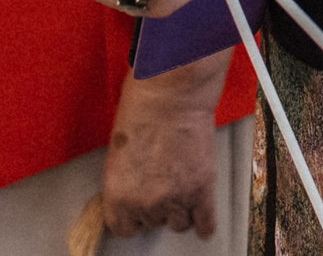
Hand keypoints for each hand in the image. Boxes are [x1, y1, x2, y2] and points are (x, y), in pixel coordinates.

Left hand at [101, 58, 230, 236]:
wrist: (172, 94)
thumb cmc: (140, 110)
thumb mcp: (117, 151)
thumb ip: (124, 181)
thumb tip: (134, 193)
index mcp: (117, 195)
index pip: (122, 228)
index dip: (130, 217)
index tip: (136, 210)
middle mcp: (145, 204)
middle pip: (151, 223)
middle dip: (154, 206)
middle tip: (159, 182)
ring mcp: (175, 199)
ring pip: (178, 223)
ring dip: (178, 210)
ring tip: (179, 189)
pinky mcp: (201, 190)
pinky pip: (205, 222)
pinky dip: (205, 223)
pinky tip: (203, 222)